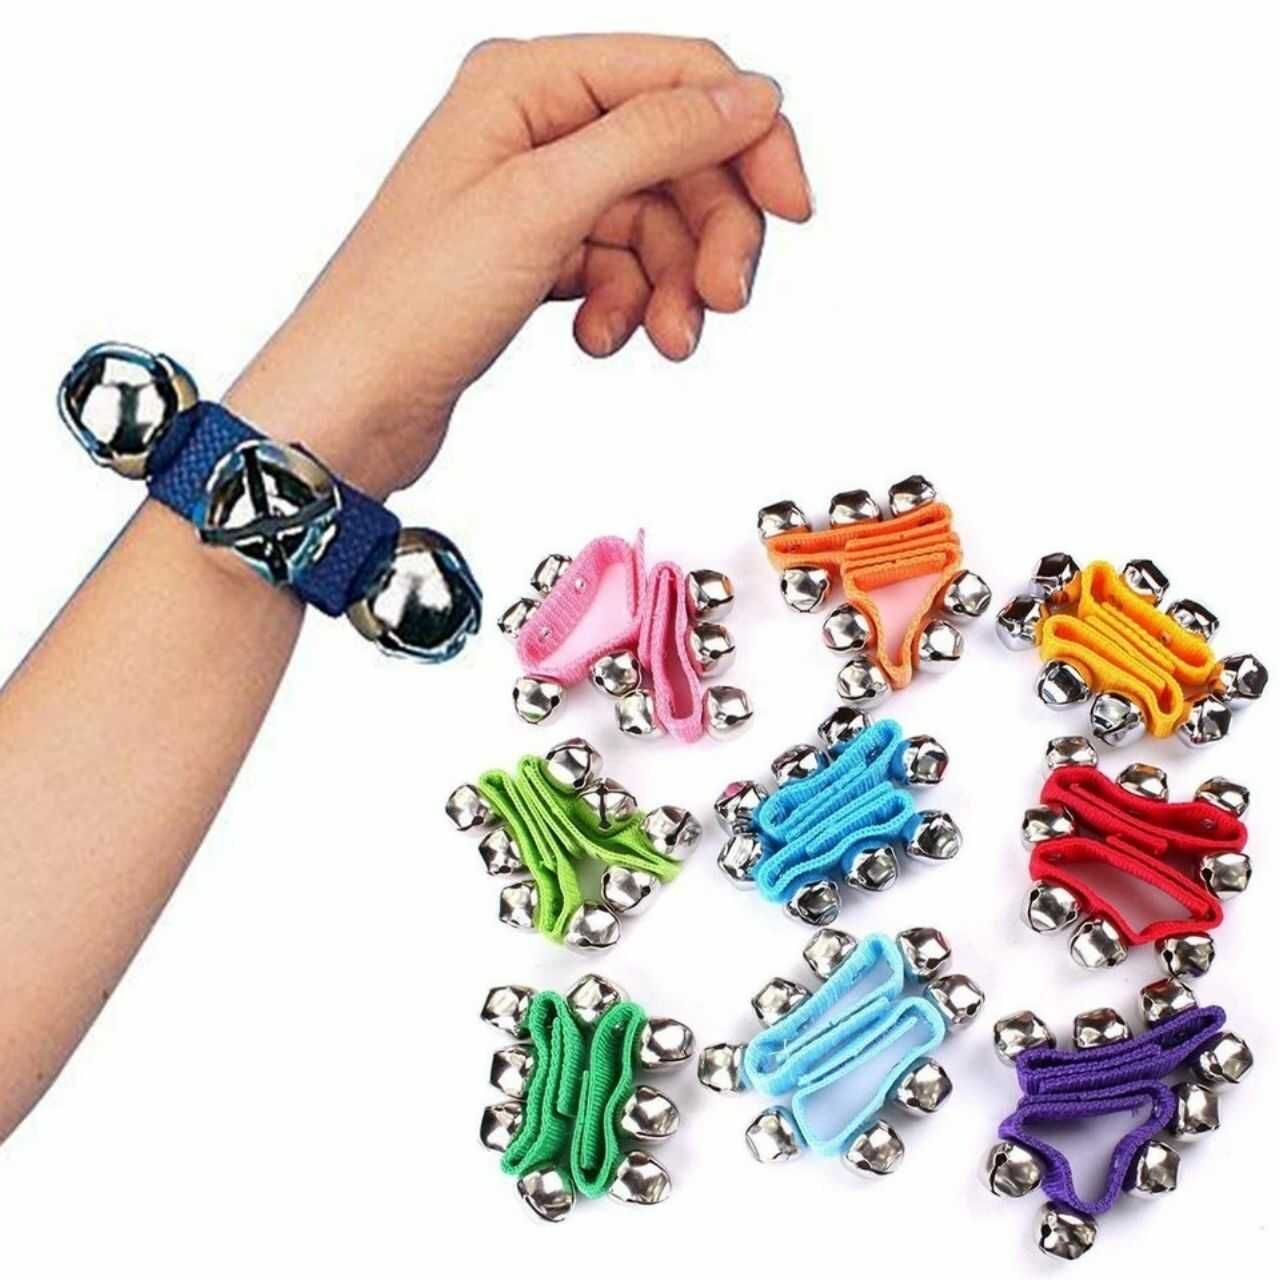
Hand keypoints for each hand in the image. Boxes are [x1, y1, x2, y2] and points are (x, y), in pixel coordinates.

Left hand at [225, 35, 811, 496]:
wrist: (354, 402)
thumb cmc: (409, 303)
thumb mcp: (543, 204)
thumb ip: (652, 138)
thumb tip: (747, 98)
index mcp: (527, 83)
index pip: (681, 78)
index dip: (749, 140)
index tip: (791, 208)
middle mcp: (535, 129)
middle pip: (676, 159)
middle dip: (710, 233)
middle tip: (725, 299)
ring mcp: (535, 195)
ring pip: (654, 224)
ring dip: (671, 286)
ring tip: (661, 339)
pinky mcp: (535, 256)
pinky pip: (619, 268)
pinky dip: (626, 306)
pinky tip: (600, 337)